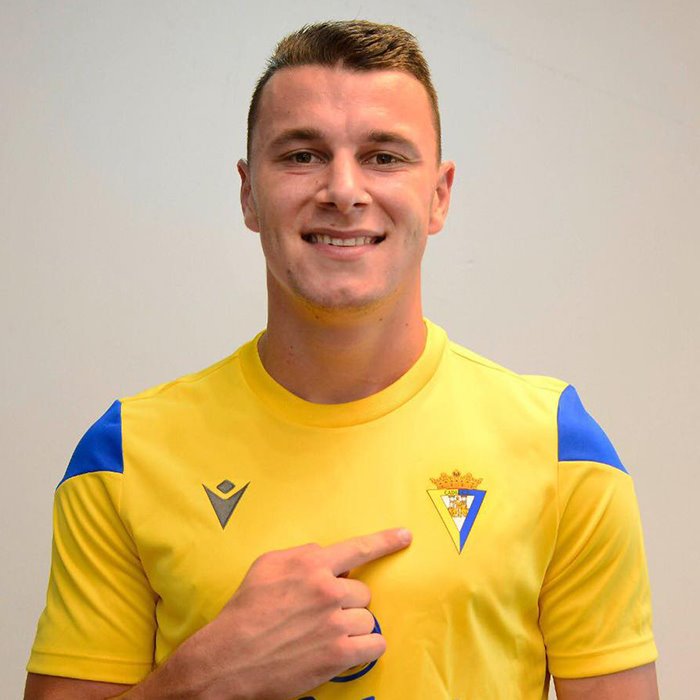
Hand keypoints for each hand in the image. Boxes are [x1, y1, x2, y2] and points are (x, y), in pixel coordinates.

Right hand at [160, 528, 411, 699]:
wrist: (229, 658)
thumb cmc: (245, 610)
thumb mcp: (266, 565)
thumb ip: (300, 554)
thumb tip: (323, 555)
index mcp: (311, 564)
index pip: (358, 548)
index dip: (385, 541)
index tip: (405, 536)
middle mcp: (328, 590)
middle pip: (362, 591)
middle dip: (346, 602)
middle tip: (320, 615)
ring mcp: (335, 623)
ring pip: (367, 619)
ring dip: (353, 627)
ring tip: (324, 635)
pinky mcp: (338, 655)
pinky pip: (375, 646)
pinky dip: (366, 649)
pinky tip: (347, 650)